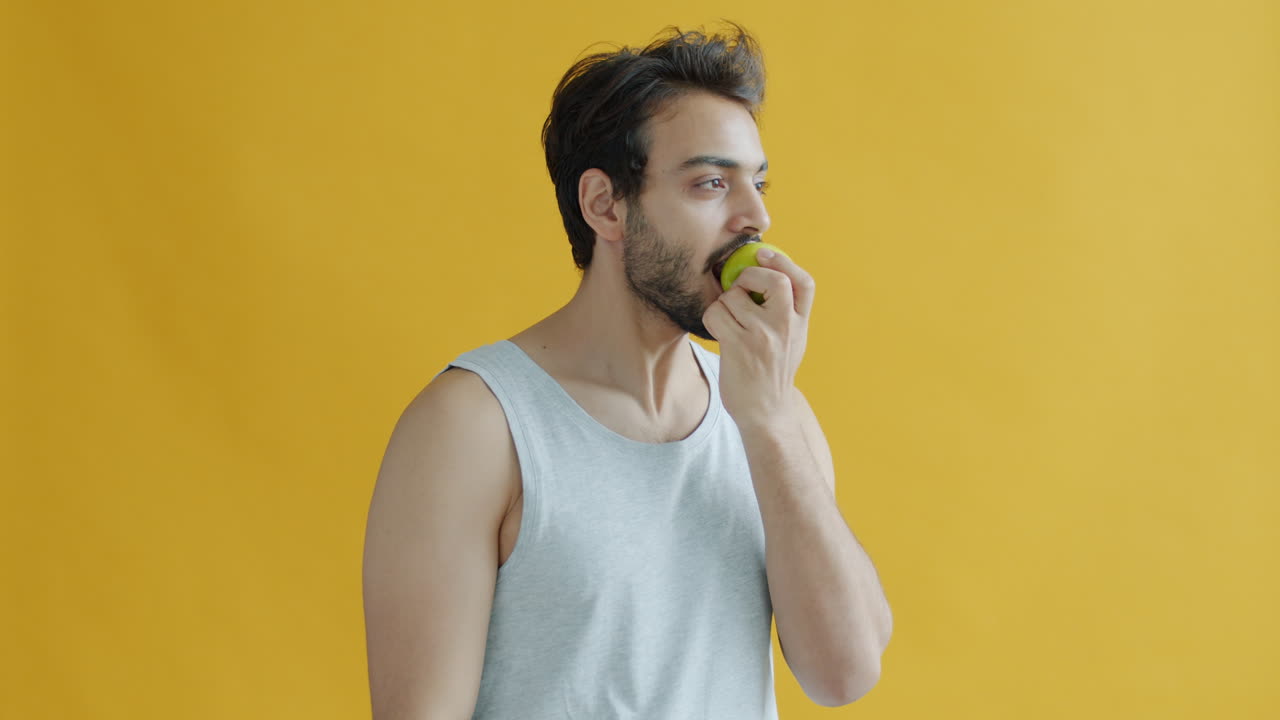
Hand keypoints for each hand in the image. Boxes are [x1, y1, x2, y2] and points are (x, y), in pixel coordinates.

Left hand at [701, 248, 815, 428]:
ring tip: (729, 323)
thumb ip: (787, 311)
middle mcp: (786, 327)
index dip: (784, 262)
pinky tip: (719, 332)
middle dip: (748, 276)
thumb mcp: (793, 340)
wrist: (766, 412)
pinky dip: (712, 318)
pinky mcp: (738, 346)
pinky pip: (716, 313)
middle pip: (772, 280)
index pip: (804, 283)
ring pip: (733, 297)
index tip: (765, 254)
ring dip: (723, 304)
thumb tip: (765, 271)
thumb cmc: (773, 371)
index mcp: (800, 323)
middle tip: (739, 289)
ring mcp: (763, 336)